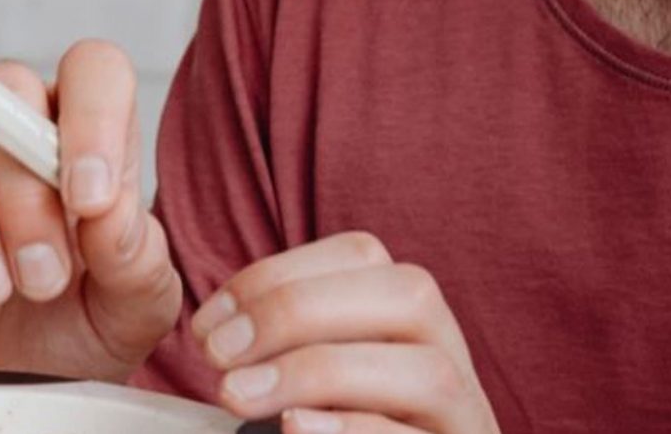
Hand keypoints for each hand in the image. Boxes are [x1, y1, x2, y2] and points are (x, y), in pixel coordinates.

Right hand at [0, 39, 181, 381]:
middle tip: (42, 282)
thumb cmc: (65, 340)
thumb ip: (136, 260)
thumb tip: (108, 212)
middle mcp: (10, 123)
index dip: (93, 117)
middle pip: (8, 88)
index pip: (93, 69)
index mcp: (84, 136)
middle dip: (25, 195)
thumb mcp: (128, 314)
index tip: (89, 200)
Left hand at [189, 234, 496, 433]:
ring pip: (426, 372)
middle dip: (297, 312)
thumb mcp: (319, 366)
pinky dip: (352, 430)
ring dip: (317, 373)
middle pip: (408, 296)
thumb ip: (292, 335)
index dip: (274, 276)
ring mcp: (463, 414)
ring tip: (237, 395)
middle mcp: (450, 352)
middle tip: (218, 354)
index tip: (207, 324)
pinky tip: (294, 427)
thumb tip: (216, 329)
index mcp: (411, 312)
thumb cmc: (345, 420)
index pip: (362, 254)